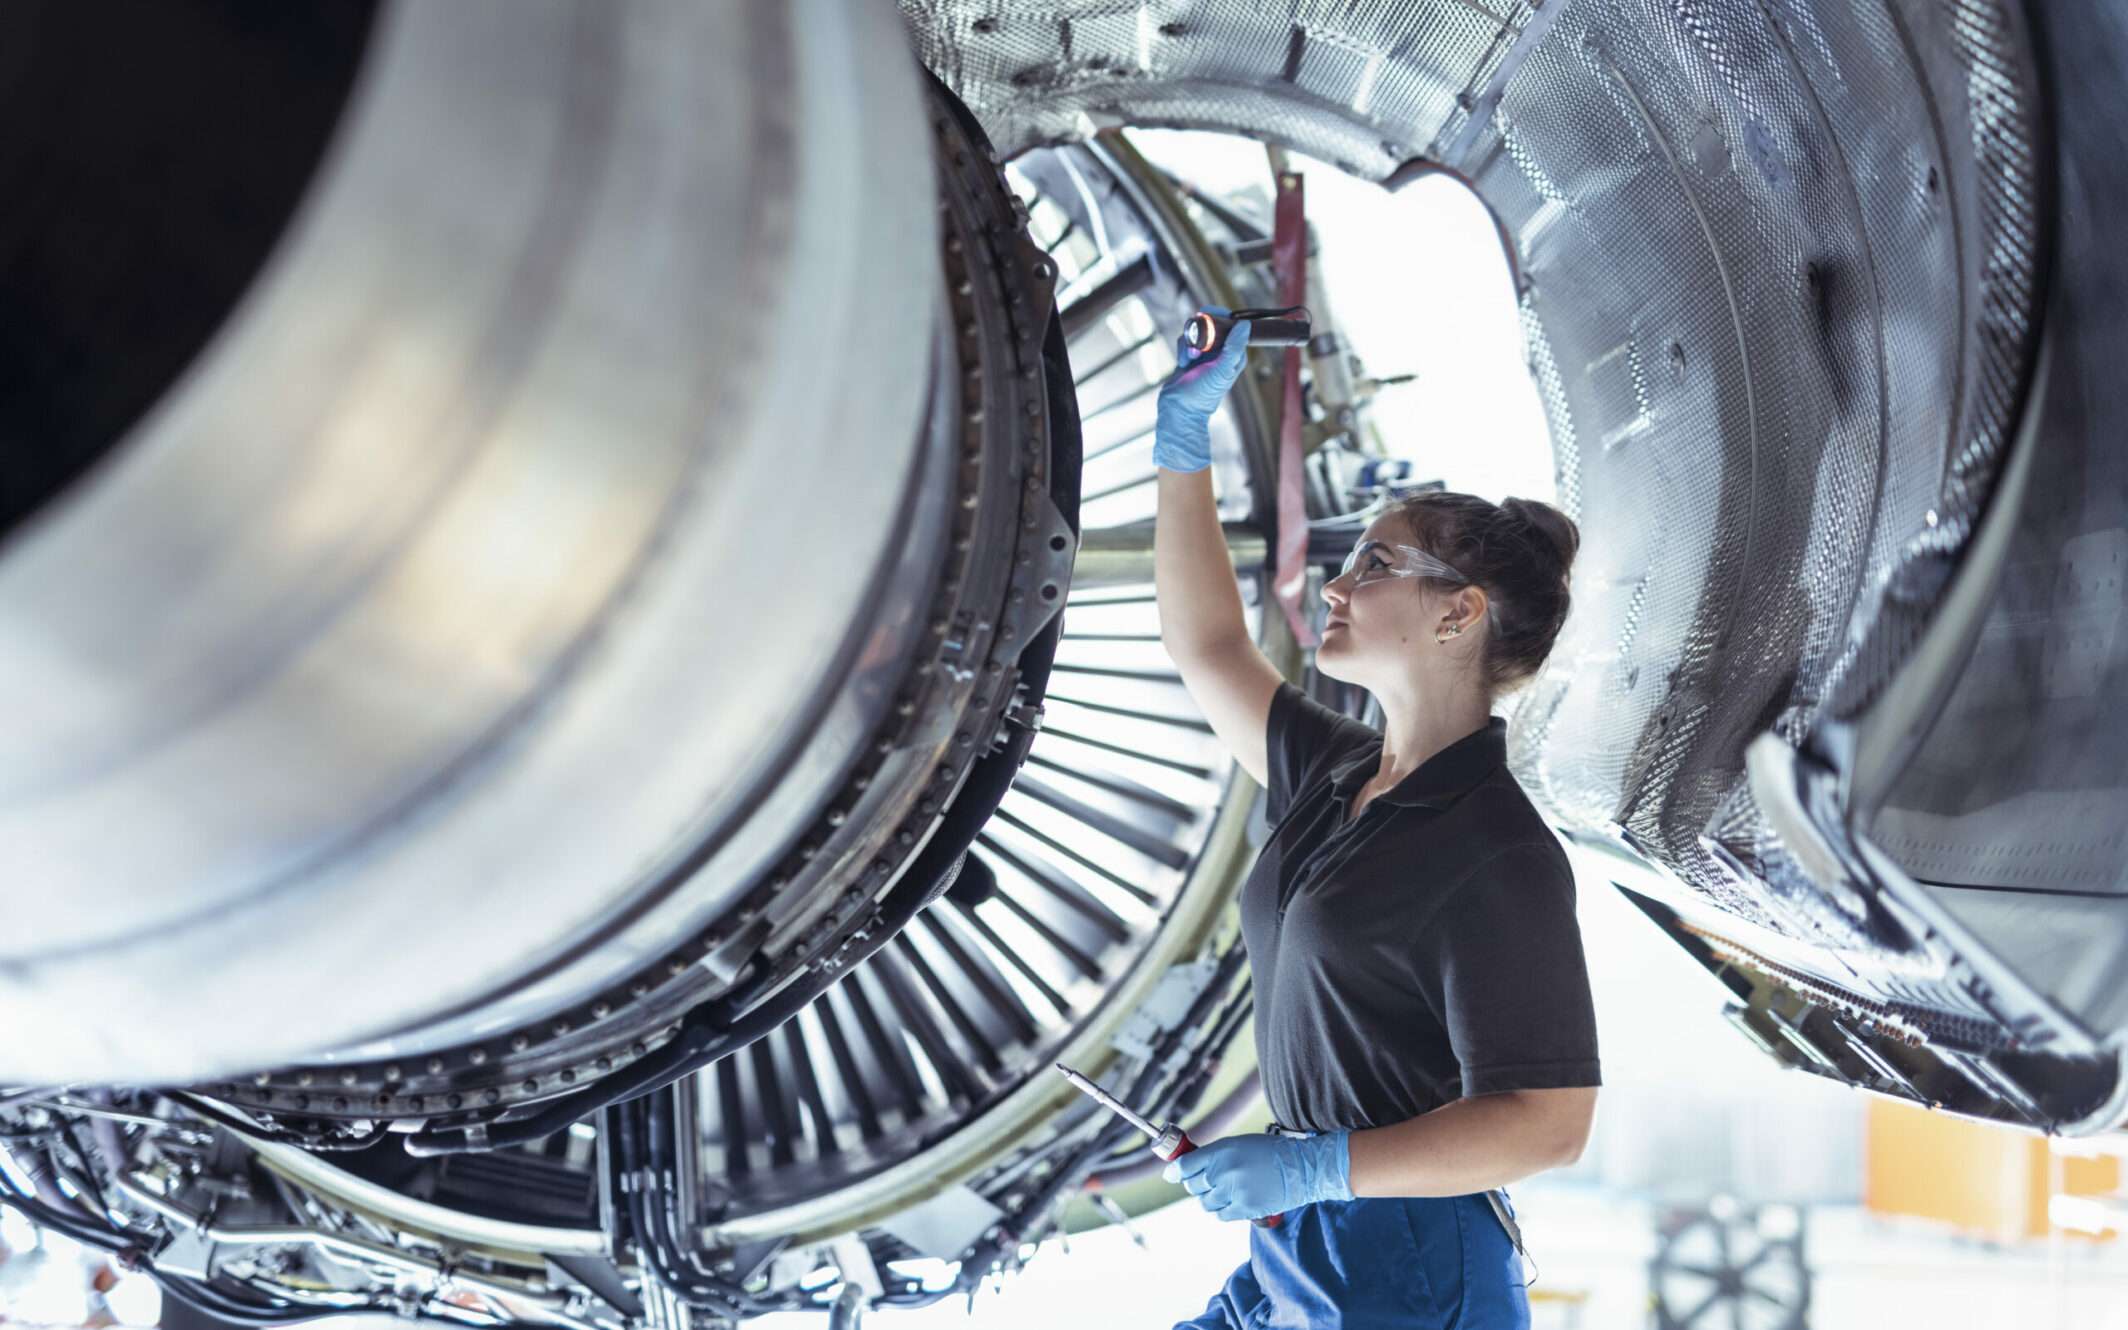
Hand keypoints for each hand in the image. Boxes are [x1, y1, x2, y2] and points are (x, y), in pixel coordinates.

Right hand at [1152, 307, 1251, 472]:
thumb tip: (1244, 324)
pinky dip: (1182, 349)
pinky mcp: (1190, 357)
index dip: (1220, 316)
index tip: (1206, 314)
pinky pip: (1185, 341)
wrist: (1180, 408)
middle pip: (1212, 325)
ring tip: (1189, 358)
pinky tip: (1182, 363)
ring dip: (1189, 342)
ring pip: (1196, 332)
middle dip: (1200, 331)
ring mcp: (1204, 354)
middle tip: (1195, 342)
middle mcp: (1221, 352)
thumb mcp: (1222, 369)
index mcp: (1234, 354)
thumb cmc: (1204, 393)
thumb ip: (1234, 347)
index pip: (1232, 325)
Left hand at [1162, 1130, 1350, 1221]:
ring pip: (1205, 1202)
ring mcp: (1235, 1191)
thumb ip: (1211, 1155)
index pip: (1184, 1165)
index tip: (1171, 1174)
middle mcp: (1225, 1170)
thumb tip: (1179, 1169)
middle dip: (1198, 1184)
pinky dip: (1224, 1209)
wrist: (1303, 1167)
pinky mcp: (1246, 1209)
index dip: (1174, 1171)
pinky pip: (1220, 1214)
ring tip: (1229, 1189)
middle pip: (1193, 1186)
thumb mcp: (1238, 1143)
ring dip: (1212, 1198)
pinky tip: (1236, 1199)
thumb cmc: (1269, 1152)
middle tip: (1212, 1180)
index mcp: (1222, 1150)